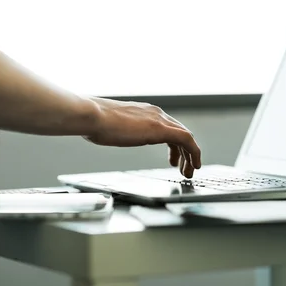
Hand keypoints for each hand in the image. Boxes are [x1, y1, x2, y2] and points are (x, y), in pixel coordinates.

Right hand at [85, 98, 201, 177]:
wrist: (91, 116)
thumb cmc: (94, 122)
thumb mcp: (111, 127)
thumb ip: (117, 130)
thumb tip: (107, 134)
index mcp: (145, 112)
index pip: (169, 127)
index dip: (175, 145)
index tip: (174, 159)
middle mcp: (155, 113)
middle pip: (180, 132)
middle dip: (184, 153)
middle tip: (184, 168)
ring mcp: (159, 119)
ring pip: (186, 137)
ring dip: (190, 156)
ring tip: (188, 172)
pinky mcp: (161, 129)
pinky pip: (186, 140)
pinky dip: (193, 153)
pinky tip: (193, 165)